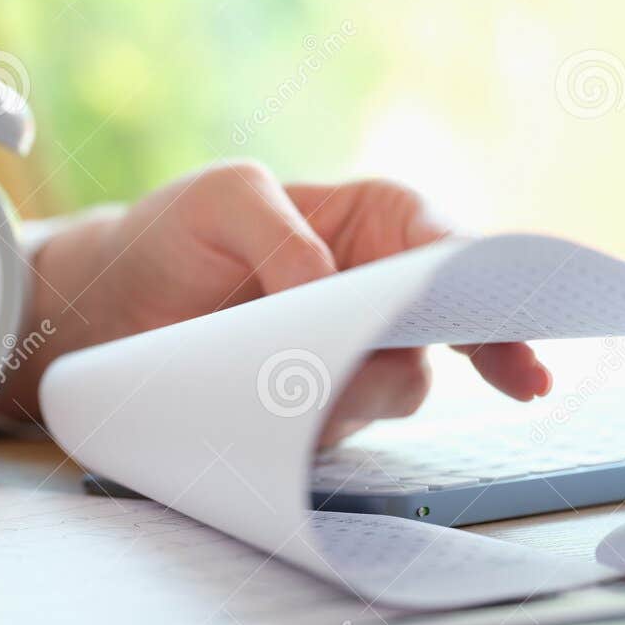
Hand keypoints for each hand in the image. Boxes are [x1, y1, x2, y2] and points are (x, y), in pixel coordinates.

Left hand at [9, 161, 551, 444]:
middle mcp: (379, 290)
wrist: (108, 308)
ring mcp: (354, 354)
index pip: (449, 243)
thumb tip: (326, 291)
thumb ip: (279, 234)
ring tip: (318, 381)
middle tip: (516, 376)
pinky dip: (327, 423)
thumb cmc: (172, 233)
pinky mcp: (318, 406)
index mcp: (374, 221)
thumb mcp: (220, 200)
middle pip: (460, 323)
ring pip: (401, 384)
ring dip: (371, 390)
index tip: (508, 306)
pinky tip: (299, 417)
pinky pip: (344, 425)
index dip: (489, 274)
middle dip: (494, 350)